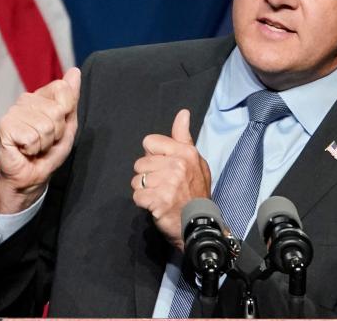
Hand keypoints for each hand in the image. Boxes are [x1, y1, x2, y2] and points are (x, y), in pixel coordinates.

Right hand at [0, 67, 80, 213]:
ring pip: (46, 126)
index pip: (63, 90)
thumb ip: (71, 98)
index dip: (66, 114)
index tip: (58, 128)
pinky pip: (32, 137)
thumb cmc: (49, 151)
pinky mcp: (4, 126)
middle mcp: (25, 99)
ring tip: (35, 147)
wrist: (32, 176)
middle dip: (57, 132)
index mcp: (41, 96)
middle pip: (57, 111)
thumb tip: (75, 71)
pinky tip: (24, 150)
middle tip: (45, 141)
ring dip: (45, 142)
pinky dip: (33, 148)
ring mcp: (13, 112)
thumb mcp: (67, 124)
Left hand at [131, 109, 211, 250]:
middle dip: (147, 175)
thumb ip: (183, 137)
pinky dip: (143, 203)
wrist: (199, 224)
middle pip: (140, 163)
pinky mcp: (159, 201)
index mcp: (185, 152)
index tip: (164, 167)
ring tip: (160, 195)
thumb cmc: (195, 191)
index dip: (153, 156)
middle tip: (163, 185)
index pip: (149, 142)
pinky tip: (156, 205)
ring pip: (137, 180)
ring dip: (144, 190)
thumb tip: (183, 112)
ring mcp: (168, 183)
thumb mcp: (195, 161)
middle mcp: (177, 165)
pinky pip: (137, 196)